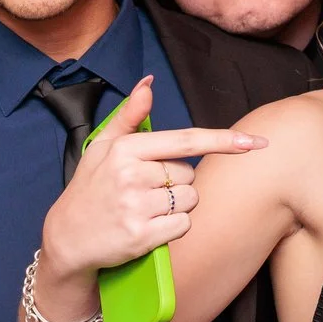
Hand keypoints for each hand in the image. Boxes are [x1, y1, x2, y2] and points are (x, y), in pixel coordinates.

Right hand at [39, 77, 265, 277]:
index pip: (186, 141)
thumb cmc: (90, 188)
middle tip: (144, 192)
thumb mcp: (102, 147)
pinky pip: (183, 226)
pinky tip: (149, 227)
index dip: (223, 141)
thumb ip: (129, 115)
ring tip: (145, 209)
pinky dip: (173, 228)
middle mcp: (132, 175)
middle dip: (177, 183)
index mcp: (126, 149)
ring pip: (190, 200)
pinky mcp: (142, 236)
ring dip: (177, 206)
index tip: (255, 143)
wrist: (67, 238)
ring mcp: (137, 207)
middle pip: (190, 175)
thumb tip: (148, 83)